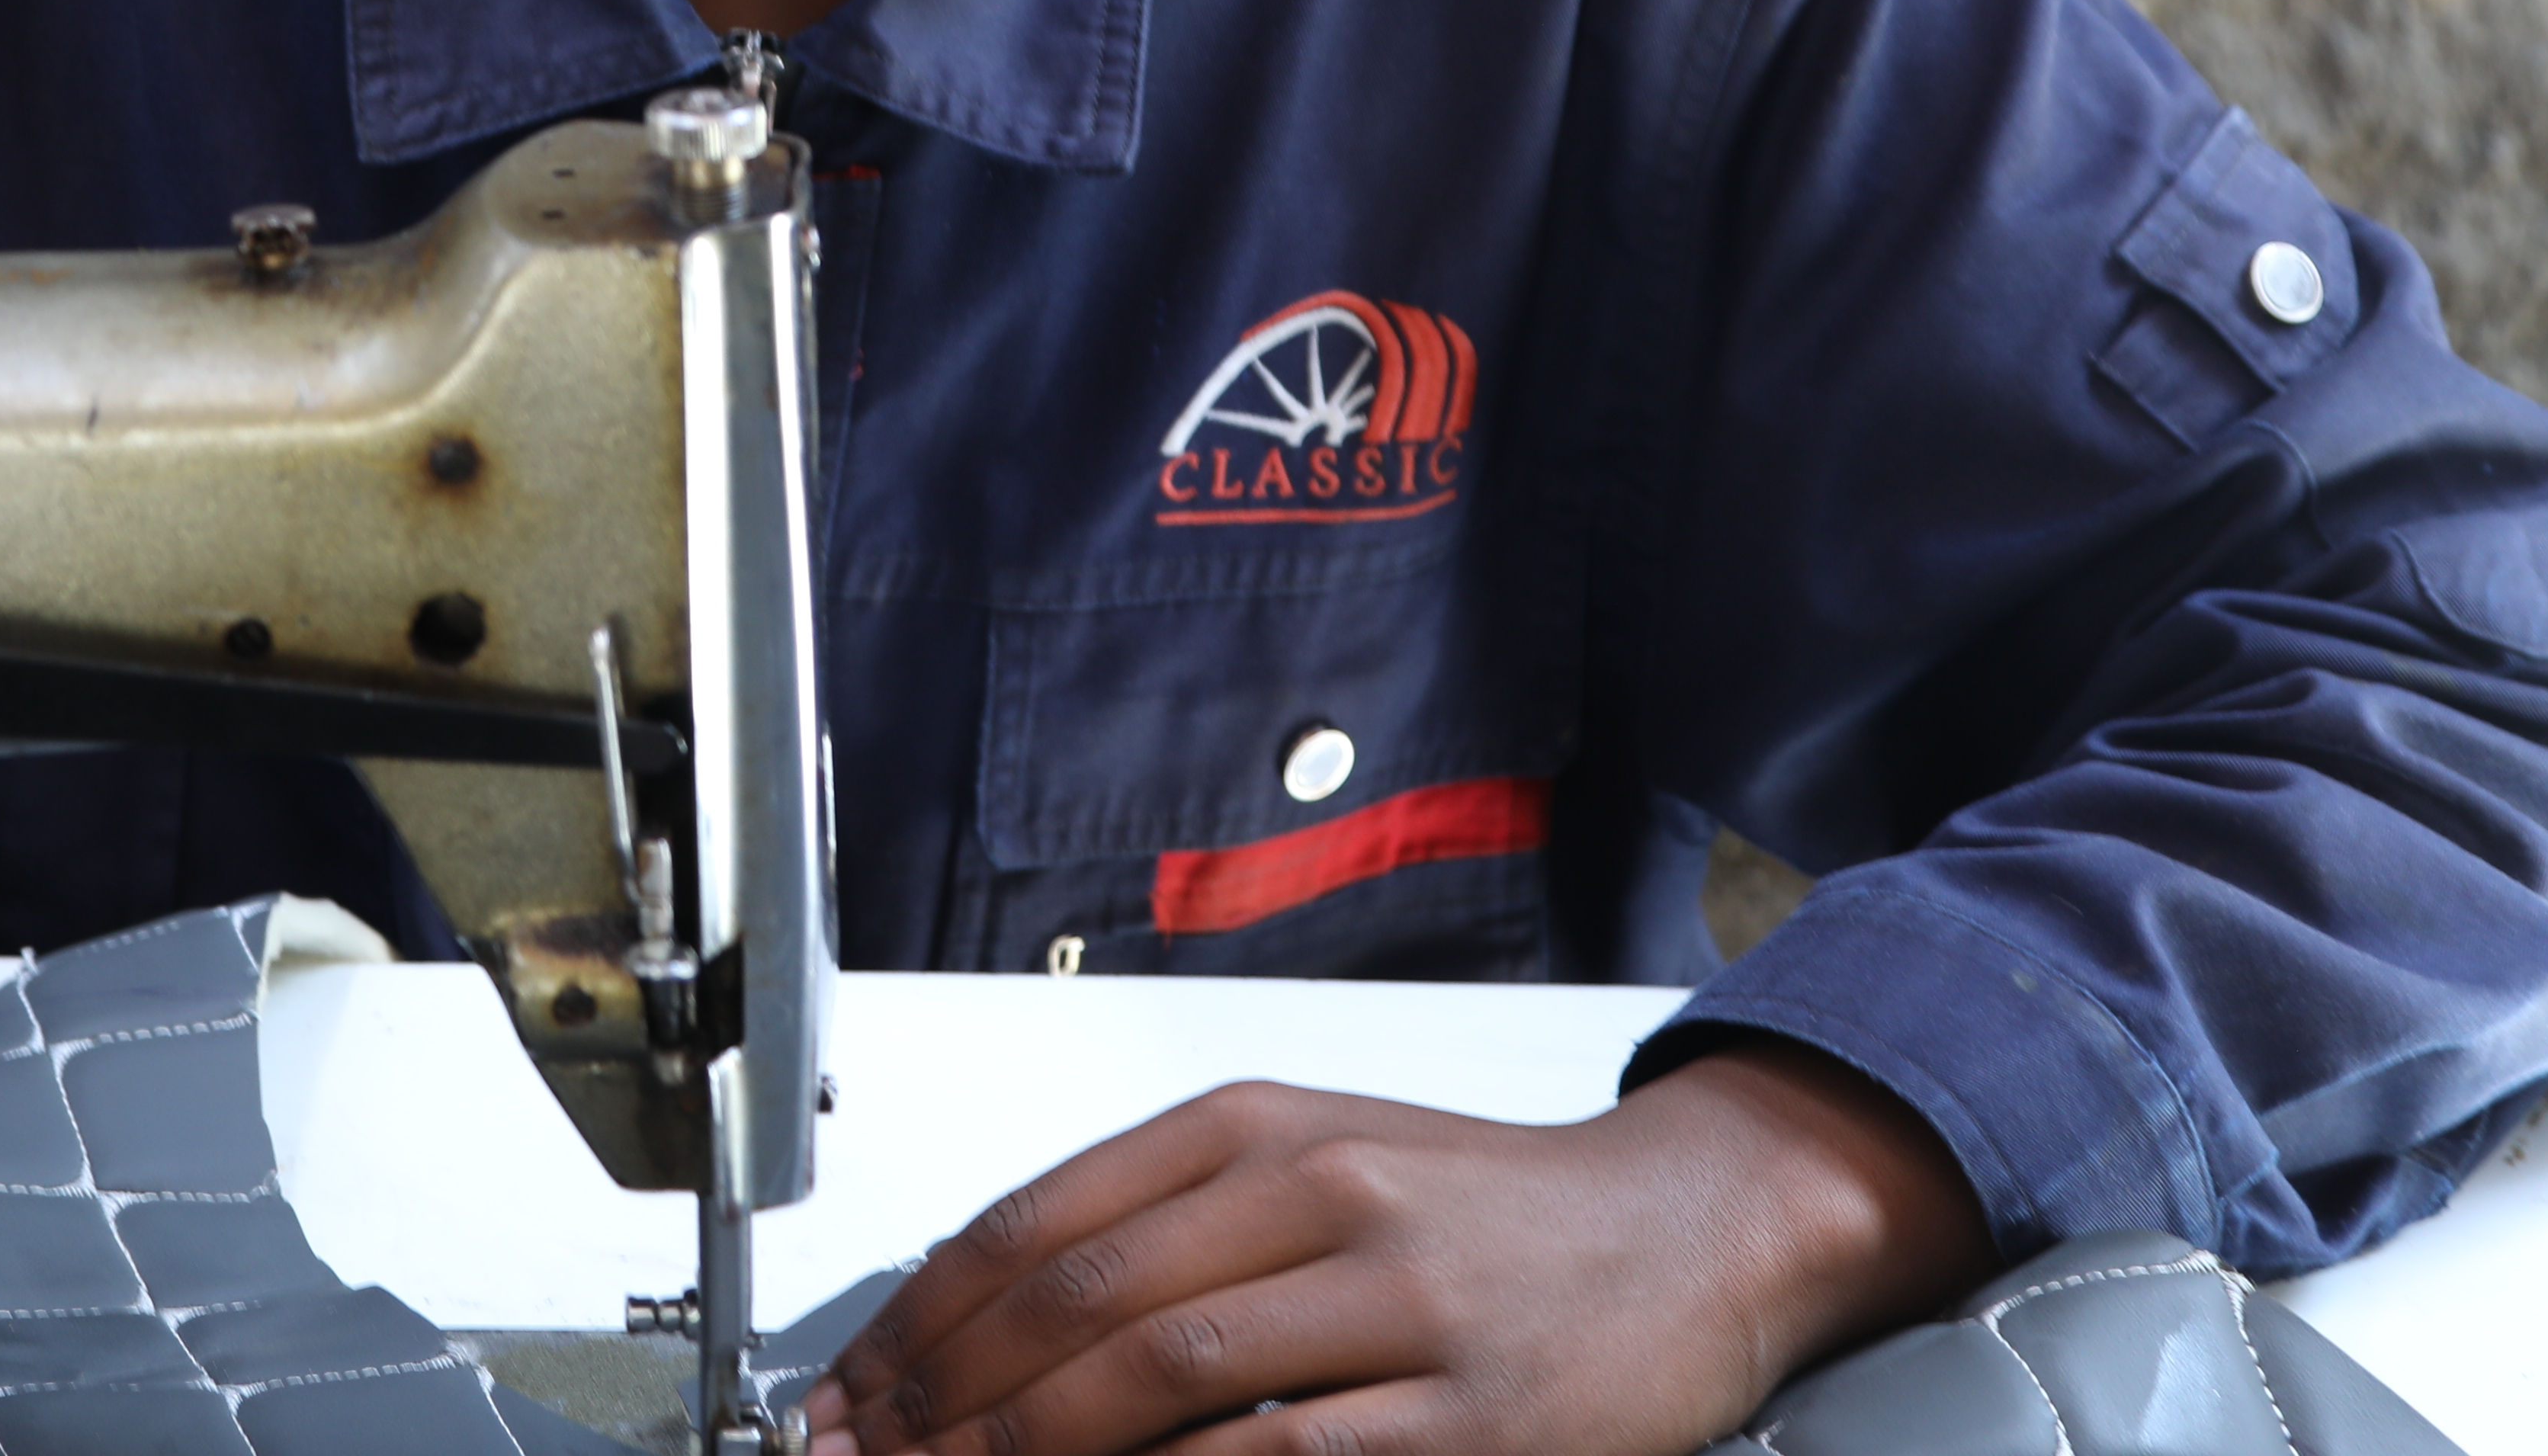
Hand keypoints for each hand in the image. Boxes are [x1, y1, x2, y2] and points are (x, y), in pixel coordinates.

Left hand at [802, 1045, 1992, 1455]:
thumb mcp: (1316, 1160)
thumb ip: (1164, 1222)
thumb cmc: (1488, 1209)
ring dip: (1035, 1449)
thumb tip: (986, 1314)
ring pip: (1167, 1379)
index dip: (924, 1319)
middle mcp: (1320, 1193)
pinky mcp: (1470, 1415)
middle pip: (1082, 1302)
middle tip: (878, 1455)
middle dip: (953, 1398)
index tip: (857, 1390)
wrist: (1690, 1230)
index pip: (1041, 1220)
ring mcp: (1398, 1304)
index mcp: (1261, 1124)